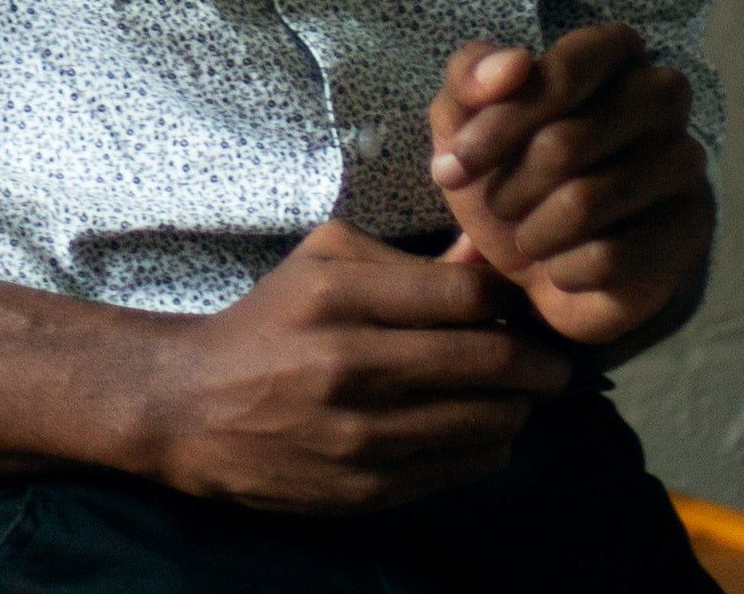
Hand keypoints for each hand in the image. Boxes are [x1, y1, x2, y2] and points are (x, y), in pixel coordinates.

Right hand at [125, 220, 579, 511]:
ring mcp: (360, 435)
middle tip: (552, 364)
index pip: (467, 294)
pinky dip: (486, 447)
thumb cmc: (269, 321)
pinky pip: (461, 468)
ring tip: (513, 398)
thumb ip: (406, 259)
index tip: (522, 310)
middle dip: (540, 363)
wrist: (191, 406)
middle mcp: (352, 364)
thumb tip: (487, 255)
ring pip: (488, 421)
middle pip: (490, 361)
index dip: (511, 301)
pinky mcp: (365, 489)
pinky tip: (475, 430)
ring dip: (517, 408)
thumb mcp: (323, 261)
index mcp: (339, 295)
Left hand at [426, 27, 714, 351]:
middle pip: (565, 144)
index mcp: (612, 51)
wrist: (543, 265)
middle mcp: (661, 95)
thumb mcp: (464, 120)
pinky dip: (565, 270)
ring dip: (533, 233)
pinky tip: (563, 267)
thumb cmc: (508, 173)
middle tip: (498, 205)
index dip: (500, 125)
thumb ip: (470, 77)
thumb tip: (513, 63)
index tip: (451, 166)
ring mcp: (685, 161)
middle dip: (509, 187)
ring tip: (529, 236)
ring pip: (586, 204)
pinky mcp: (690, 227)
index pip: (563, 72)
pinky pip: (611, 258)